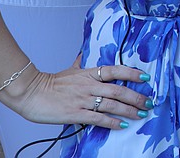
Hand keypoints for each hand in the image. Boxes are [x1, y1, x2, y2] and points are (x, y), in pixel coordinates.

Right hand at [0, 60, 152, 129]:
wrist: (31, 93)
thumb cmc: (50, 83)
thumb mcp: (70, 69)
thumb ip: (80, 62)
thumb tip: (84, 54)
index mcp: (88, 73)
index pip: (115, 70)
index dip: (132, 73)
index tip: (146, 77)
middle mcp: (89, 85)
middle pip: (118, 90)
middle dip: (136, 97)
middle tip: (149, 102)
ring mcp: (83, 100)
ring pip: (112, 105)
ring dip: (129, 110)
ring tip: (141, 114)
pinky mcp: (76, 114)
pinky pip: (98, 118)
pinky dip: (112, 122)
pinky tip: (122, 125)